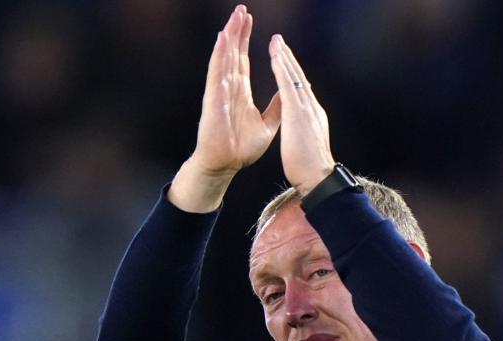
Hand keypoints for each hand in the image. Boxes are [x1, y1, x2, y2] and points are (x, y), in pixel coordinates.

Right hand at [170, 5, 280, 211]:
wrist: (227, 164)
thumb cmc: (242, 148)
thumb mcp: (268, 124)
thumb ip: (276, 107)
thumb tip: (288, 94)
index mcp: (241, 93)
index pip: (243, 60)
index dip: (246, 40)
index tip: (250, 21)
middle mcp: (229, 88)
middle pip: (233, 53)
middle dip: (237, 31)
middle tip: (241, 10)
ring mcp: (220, 92)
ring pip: (225, 58)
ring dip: (229, 37)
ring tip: (233, 17)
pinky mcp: (214, 99)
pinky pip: (216, 72)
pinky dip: (219, 55)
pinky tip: (223, 39)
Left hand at [268, 35, 335, 196]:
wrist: (318, 178)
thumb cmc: (309, 170)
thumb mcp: (306, 145)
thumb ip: (305, 132)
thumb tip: (302, 129)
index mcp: (312, 117)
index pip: (301, 91)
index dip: (293, 75)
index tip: (286, 62)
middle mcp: (312, 108)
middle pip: (299, 78)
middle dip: (289, 59)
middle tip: (279, 42)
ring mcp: (306, 108)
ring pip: (294, 76)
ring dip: (284, 57)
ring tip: (275, 41)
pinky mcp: (298, 112)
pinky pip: (287, 84)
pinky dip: (281, 68)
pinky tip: (274, 56)